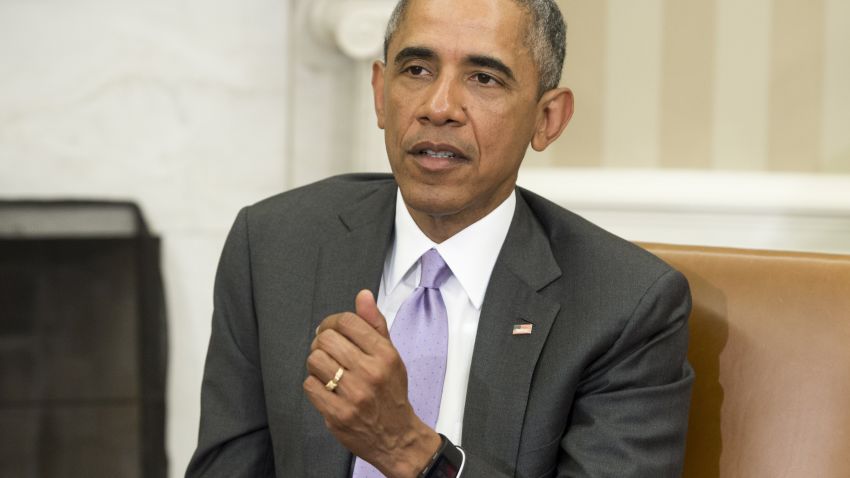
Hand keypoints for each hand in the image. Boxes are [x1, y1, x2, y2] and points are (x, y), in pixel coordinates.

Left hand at [304, 290, 441, 477]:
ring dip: (316, 363)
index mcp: (384, 355)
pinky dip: (314, 384)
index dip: (333, 322)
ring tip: (326, 369)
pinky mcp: (338, 414)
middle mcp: (370, 373)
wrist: (396, 436)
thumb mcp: (390, 355)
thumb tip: (363, 296)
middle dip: (322, 341)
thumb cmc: (391, 392)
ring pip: (315, 360)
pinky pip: (310, 386)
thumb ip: (375, 324)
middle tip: (327, 349)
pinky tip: (326, 387)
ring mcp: (353, 395)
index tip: (332, 329)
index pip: (348, 322)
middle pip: (326, 339)